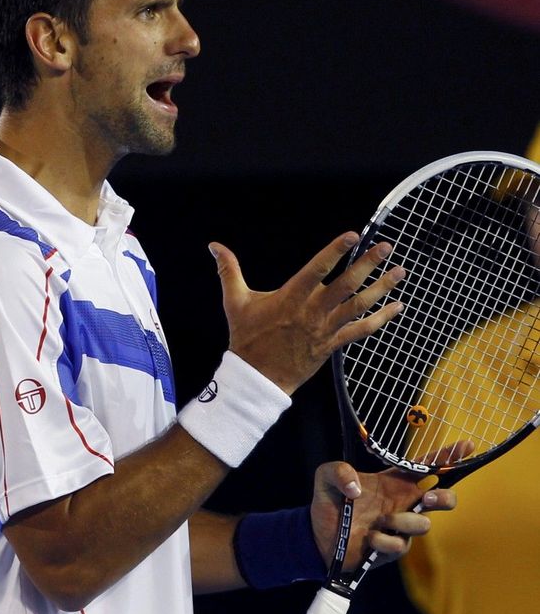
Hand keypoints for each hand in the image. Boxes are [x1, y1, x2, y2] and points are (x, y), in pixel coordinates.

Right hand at [209, 232, 404, 393]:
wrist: (257, 378)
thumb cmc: (247, 337)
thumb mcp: (236, 301)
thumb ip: (228, 270)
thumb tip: (214, 245)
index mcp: (292, 297)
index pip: (318, 269)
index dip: (336, 251)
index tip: (353, 235)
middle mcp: (313, 311)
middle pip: (347, 285)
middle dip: (369, 264)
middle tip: (387, 247)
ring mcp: (326, 329)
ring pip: (359, 305)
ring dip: (382, 288)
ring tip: (400, 272)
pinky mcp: (332, 344)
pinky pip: (361, 330)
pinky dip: (381, 318)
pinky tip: (398, 307)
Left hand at [309, 461, 456, 571]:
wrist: (318, 536)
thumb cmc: (329, 502)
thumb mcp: (326, 476)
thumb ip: (338, 470)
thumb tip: (358, 486)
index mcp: (393, 481)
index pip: (426, 466)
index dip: (447, 455)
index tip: (468, 445)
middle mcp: (402, 503)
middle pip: (442, 498)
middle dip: (444, 498)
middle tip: (428, 498)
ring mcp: (400, 527)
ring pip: (424, 524)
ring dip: (404, 520)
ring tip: (382, 519)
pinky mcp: (393, 548)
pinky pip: (400, 545)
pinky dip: (383, 539)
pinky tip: (368, 538)